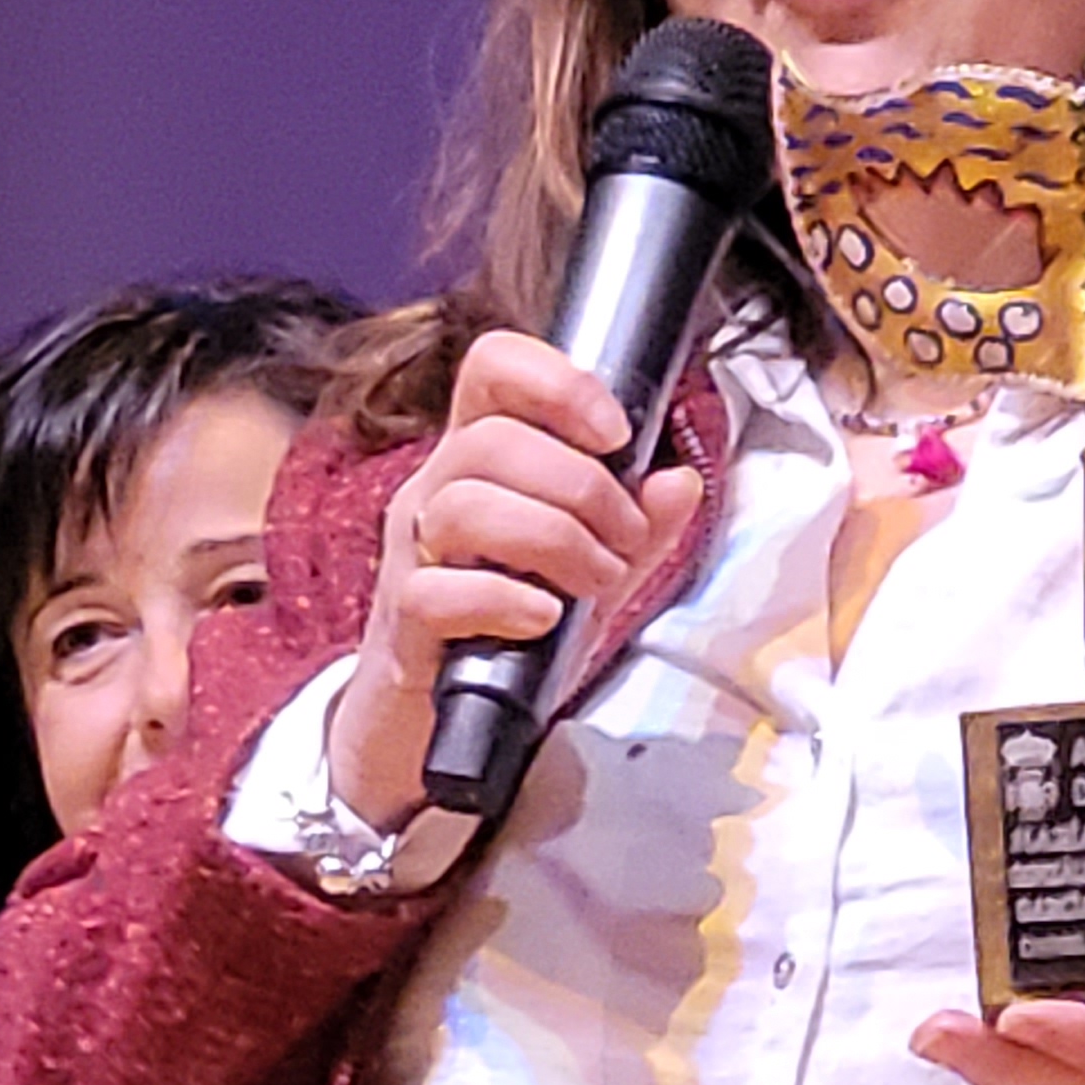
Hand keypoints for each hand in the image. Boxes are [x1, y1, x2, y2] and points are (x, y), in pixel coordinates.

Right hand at [328, 330, 705, 827]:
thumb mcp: (587, 566)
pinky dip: (503, 600)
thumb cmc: (507, 624)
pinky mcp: (405, 620)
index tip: (615, 433)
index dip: (557, 383)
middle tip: (622, 540)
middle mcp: (436, 490)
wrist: (436, 716)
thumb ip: (636, 526)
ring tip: (594, 581)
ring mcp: (413, 553)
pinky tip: (544, 618)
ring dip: (554, 540)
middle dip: (582, 488)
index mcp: (479, 456)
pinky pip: (438, 592)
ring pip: (465, 507)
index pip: (493, 369)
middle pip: (490, 441)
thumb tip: (679, 483)